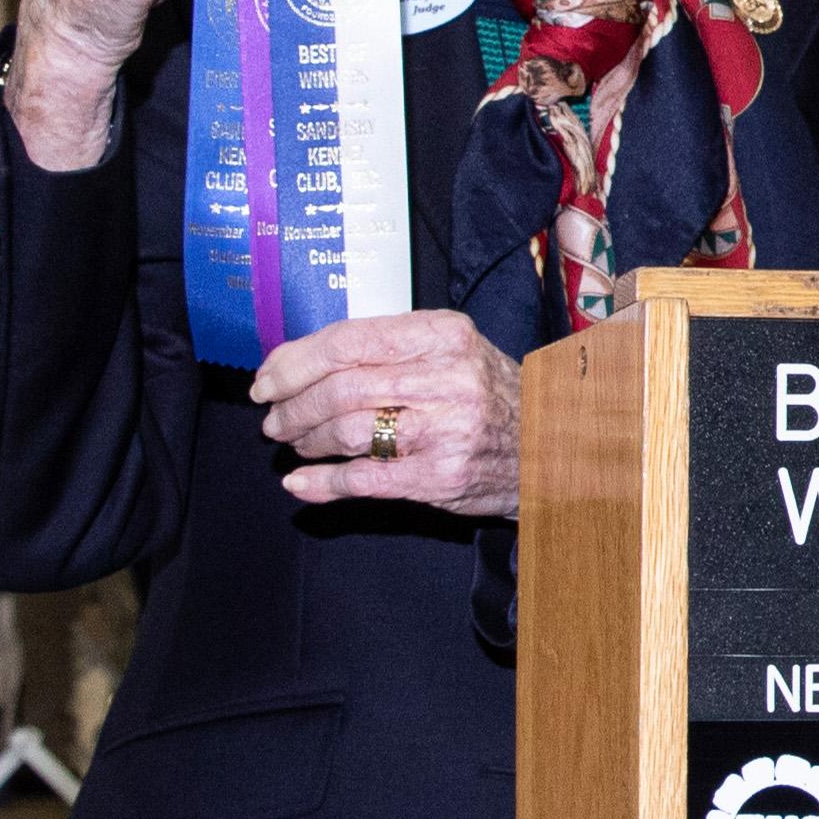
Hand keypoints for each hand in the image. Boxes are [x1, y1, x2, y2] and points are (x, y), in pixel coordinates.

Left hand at [254, 311, 522, 520]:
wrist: (550, 446)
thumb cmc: (487, 395)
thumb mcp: (450, 352)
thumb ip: (386, 350)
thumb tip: (299, 363)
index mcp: (444, 335)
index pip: (349, 341)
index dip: (295, 362)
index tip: (268, 379)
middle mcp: (447, 377)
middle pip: (340, 388)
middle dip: (293, 406)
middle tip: (275, 419)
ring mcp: (446, 430)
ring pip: (346, 430)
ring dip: (306, 440)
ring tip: (296, 442)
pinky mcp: (441, 476)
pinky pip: (363, 478)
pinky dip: (322, 482)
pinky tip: (301, 482)